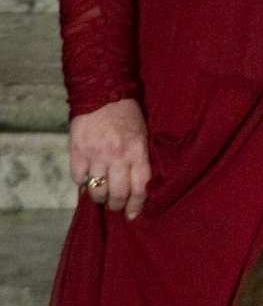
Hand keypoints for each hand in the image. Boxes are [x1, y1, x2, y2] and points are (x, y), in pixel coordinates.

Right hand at [69, 98, 151, 218]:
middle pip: (117, 194)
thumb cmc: (127, 114)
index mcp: (138, 151)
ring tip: (100, 194)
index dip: (137, 205)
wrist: (102, 91)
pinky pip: (78, 178)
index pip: (141, 187)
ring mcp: (96, 155)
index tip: (132, 213)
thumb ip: (139, 158)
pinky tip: (86, 178)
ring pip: (97, 190)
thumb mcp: (142, 134)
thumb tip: (138, 185)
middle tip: (115, 205)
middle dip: (116, 205)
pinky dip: (81, 182)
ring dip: (99, 197)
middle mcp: (118, 156)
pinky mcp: (78, 151)